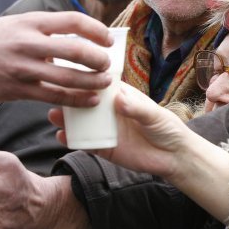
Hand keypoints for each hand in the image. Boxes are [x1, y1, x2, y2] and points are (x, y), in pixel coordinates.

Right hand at [0, 11, 113, 106]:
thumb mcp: (16, 24)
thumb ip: (44, 30)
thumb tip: (79, 38)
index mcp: (31, 21)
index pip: (74, 21)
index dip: (97, 31)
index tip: (109, 40)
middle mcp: (29, 43)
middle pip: (77, 51)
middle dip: (99, 60)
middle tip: (109, 65)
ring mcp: (23, 68)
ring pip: (69, 77)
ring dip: (93, 82)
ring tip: (105, 83)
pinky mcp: (18, 90)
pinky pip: (55, 96)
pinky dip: (76, 100)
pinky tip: (90, 100)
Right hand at [49, 83, 228, 221]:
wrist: (174, 157)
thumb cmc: (167, 128)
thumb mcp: (154, 115)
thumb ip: (137, 108)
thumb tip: (119, 100)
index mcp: (122, 97)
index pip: (101, 84)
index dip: (86, 77)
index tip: (69, 71)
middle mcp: (110, 112)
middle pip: (86, 102)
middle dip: (70, 98)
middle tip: (55, 95)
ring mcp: (106, 130)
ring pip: (81, 122)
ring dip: (66, 118)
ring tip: (54, 115)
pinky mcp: (104, 148)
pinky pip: (84, 143)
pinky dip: (72, 139)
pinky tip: (62, 136)